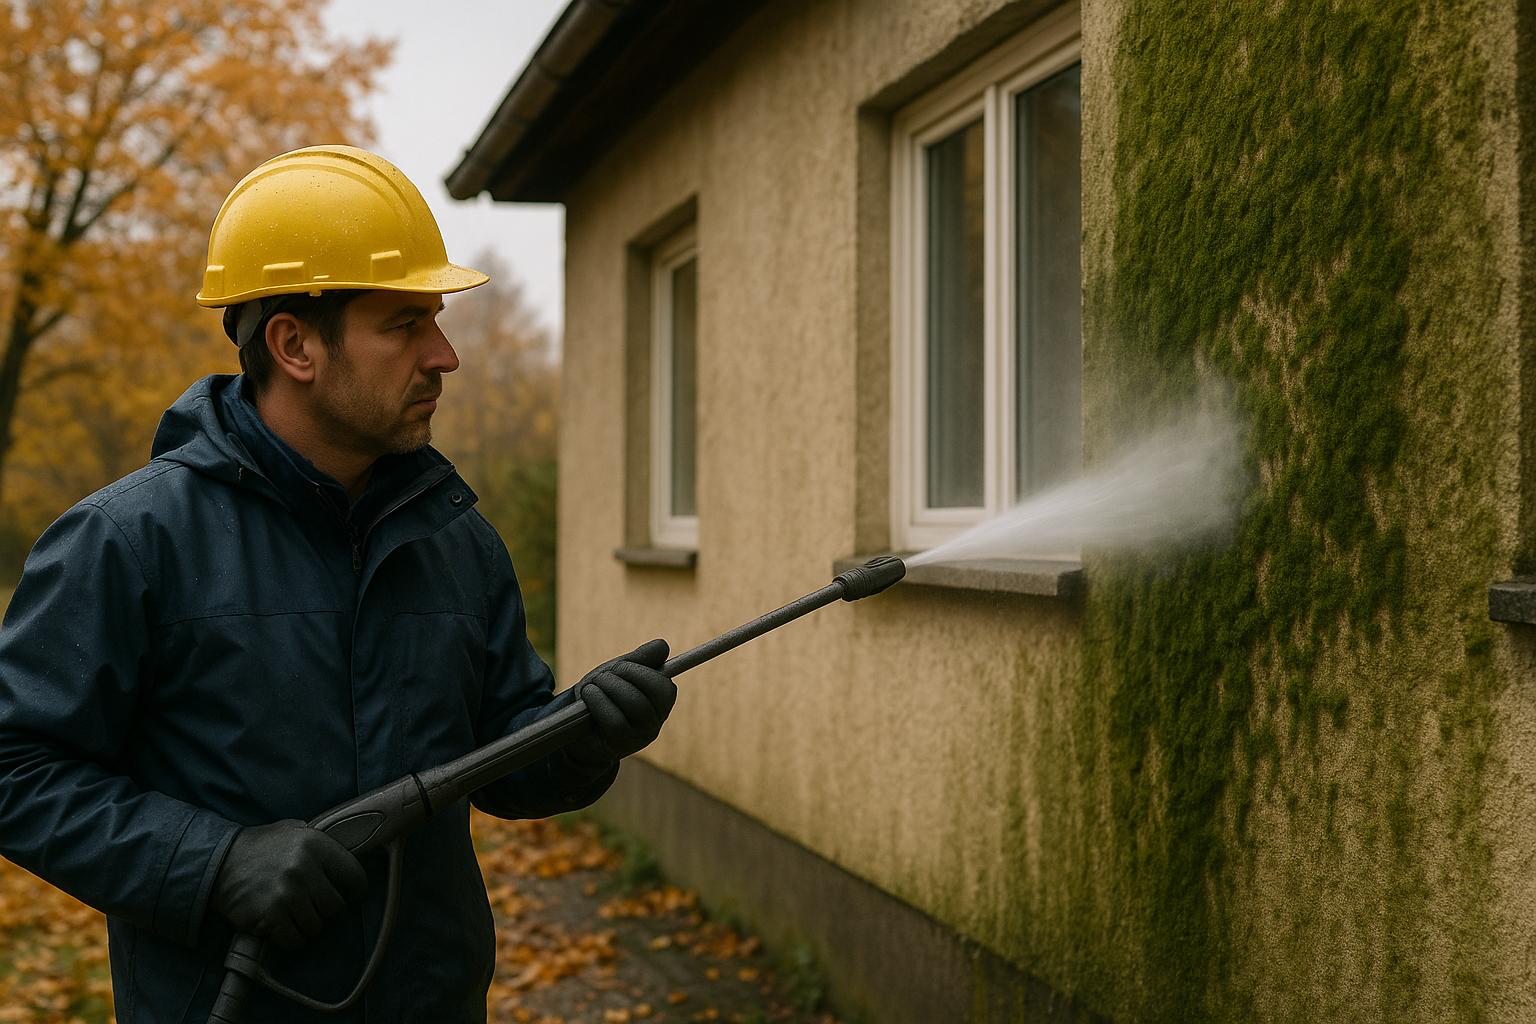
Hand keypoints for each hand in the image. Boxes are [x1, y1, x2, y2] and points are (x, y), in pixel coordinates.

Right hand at [210, 819, 367, 950]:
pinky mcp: (270, 916)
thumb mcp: (294, 831)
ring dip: (306, 926)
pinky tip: (280, 927)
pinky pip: (295, 941)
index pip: (356, 878)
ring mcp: (288, 894)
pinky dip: (290, 940)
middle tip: (311, 906)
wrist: (217, 861)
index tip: (345, 895)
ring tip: (292, 914)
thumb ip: (322, 845)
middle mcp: (304, 868)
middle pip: (336, 908)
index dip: (353, 891)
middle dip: (326, 911)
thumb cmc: (260, 847)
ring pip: (316, 927)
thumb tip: (346, 864)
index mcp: (317, 845)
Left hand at [565, 639, 675, 767]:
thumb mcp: (621, 672)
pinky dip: (597, 702)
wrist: (576, 723)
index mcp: (660, 703)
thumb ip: (641, 659)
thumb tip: (662, 646)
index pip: (664, 688)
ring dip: (606, 688)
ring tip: (591, 687)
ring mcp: (638, 737)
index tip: (621, 666)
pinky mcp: (619, 745)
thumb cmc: (603, 695)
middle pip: (646, 695)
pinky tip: (587, 699)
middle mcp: (654, 723)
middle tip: (603, 676)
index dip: (641, 672)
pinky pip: (614, 721)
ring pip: (632, 706)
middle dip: (620, 677)